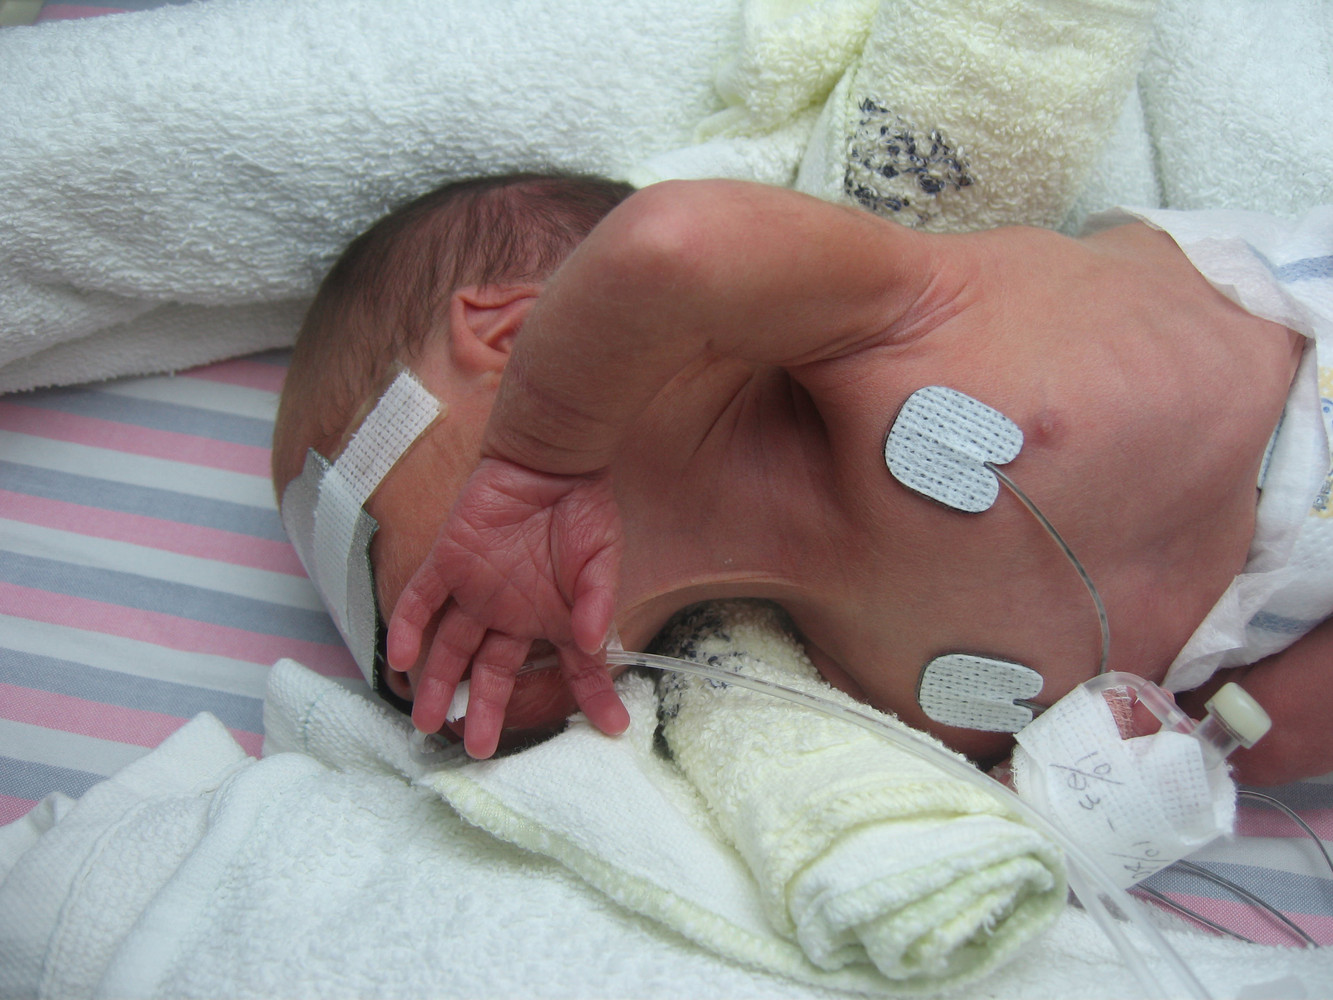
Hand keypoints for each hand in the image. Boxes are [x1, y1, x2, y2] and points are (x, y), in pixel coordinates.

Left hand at [385, 457, 627, 757]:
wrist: (547, 458)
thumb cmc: (582, 507)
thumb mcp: (602, 557)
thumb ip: (598, 600)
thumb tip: (598, 642)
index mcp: (553, 618)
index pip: (574, 669)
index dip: (592, 699)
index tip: (610, 730)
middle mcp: (511, 614)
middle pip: (494, 673)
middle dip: (486, 711)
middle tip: (479, 750)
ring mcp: (475, 591)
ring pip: (450, 647)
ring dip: (437, 684)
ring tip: (427, 724)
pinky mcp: (447, 563)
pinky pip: (420, 600)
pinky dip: (408, 628)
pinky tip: (401, 660)